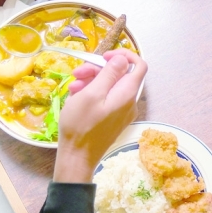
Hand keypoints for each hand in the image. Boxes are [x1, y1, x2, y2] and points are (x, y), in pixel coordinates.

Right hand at [53, 50, 147, 182]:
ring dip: (91, 81)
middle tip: (77, 73)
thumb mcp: (92, 94)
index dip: (123, 55)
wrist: (77, 157)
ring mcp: (122, 112)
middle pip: (120, 75)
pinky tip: (76, 97)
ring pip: (110, 86)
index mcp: (127, 94)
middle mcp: (129, 102)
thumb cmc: (81, 125)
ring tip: (72, 87)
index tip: (103, 56)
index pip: (138, 65)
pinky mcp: (113, 119)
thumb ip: (109, 74)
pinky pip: (107, 99)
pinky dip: (92, 94)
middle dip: (98, 69)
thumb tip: (123, 59)